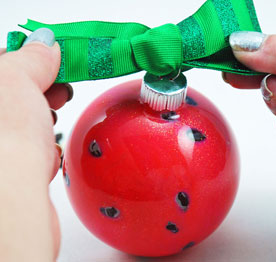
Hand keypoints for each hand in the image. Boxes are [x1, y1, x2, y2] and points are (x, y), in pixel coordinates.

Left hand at [0, 28, 71, 260]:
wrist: (11, 199)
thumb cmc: (3, 143)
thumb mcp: (15, 77)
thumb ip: (30, 57)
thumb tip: (44, 45)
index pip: (3, 65)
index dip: (27, 60)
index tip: (53, 60)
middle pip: (13, 96)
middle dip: (38, 90)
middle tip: (57, 89)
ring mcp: (1, 149)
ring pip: (23, 124)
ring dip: (42, 121)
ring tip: (50, 122)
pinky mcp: (10, 172)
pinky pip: (31, 150)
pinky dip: (44, 148)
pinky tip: (47, 151)